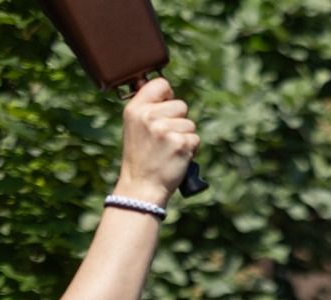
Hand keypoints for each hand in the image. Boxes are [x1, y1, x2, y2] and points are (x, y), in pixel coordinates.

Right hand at [114, 78, 198, 207]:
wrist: (141, 185)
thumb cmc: (141, 156)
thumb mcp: (135, 126)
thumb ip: (149, 108)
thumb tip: (165, 89)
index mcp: (135, 109)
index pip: (160, 84)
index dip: (168, 95)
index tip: (164, 108)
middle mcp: (149, 116)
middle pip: (181, 105)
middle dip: (178, 120)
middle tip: (164, 138)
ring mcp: (165, 129)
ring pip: (190, 123)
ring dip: (184, 136)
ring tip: (168, 149)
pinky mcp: (181, 143)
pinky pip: (196, 138)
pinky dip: (191, 149)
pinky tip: (176, 156)